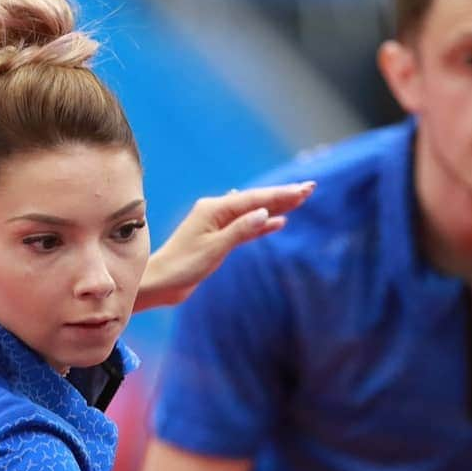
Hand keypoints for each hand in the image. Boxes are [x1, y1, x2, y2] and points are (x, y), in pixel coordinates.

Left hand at [136, 182, 315, 310]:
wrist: (161, 282)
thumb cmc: (183, 266)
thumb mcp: (214, 249)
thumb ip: (240, 231)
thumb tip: (264, 213)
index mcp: (214, 209)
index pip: (255, 199)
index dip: (282, 194)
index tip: (305, 189)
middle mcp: (216, 212)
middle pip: (256, 201)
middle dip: (283, 196)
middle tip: (310, 188)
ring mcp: (217, 224)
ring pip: (252, 213)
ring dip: (275, 208)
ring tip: (298, 201)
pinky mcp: (217, 238)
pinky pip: (245, 227)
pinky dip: (261, 224)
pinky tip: (275, 221)